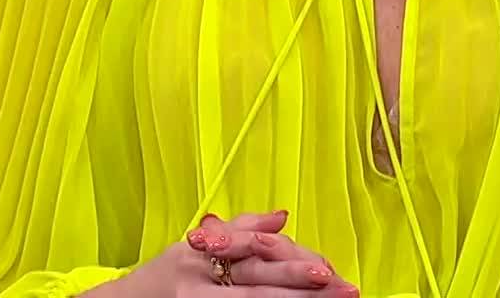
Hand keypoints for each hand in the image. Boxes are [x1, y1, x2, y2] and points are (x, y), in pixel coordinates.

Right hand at [101, 210, 357, 295]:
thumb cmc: (164, 276)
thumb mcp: (197, 245)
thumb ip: (242, 228)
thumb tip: (283, 215)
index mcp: (206, 252)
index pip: (253, 250)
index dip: (289, 258)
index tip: (324, 266)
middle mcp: (202, 279)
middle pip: (257, 283)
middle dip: (298, 284)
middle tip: (335, 285)